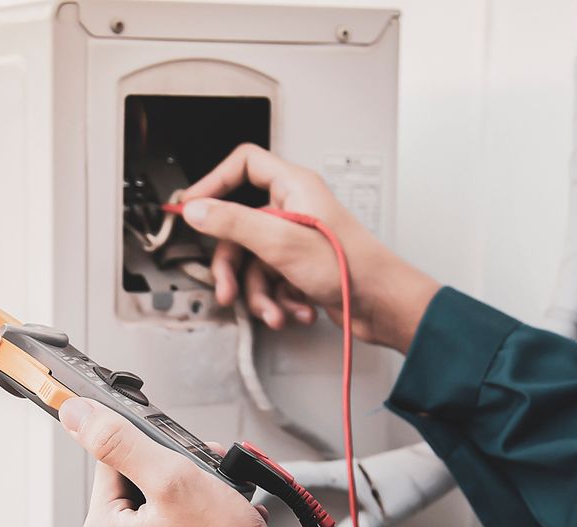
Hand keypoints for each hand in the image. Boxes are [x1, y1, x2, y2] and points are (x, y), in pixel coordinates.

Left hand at [60, 398, 311, 526]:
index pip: (112, 473)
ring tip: (221, 516)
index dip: (152, 459)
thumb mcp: (172, 477)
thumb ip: (119, 441)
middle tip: (209, 488)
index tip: (182, 463)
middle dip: (174, 488)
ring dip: (187, 517)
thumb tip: (76, 415)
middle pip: (134, 506)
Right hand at [179, 144, 439, 350]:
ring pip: (253, 262)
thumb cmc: (351, 267)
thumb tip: (197, 209)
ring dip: (260, 294)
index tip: (193, 207)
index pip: (244, 164)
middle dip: (234, 266)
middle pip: (240, 227)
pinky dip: (278, 300)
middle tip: (227, 288)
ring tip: (273, 311)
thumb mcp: (281, 242)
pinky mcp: (301, 266)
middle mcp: (294, 209)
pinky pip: (271, 280)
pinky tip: (294, 311)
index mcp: (294, 188)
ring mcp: (297, 239)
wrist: (383, 306)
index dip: (214, 182)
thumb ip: (233, 222)